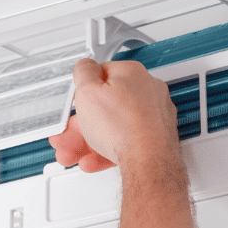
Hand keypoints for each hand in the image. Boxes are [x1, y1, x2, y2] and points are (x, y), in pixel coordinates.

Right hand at [49, 59, 178, 172]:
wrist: (148, 161)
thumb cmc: (122, 127)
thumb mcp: (88, 92)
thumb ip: (83, 73)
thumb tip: (85, 66)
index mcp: (132, 74)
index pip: (102, 74)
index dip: (84, 90)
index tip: (77, 101)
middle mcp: (148, 91)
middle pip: (108, 105)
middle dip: (83, 123)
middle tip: (69, 134)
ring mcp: (155, 115)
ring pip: (116, 126)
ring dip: (91, 140)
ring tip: (75, 152)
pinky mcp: (158, 137)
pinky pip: (128, 141)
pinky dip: (110, 149)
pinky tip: (94, 159)